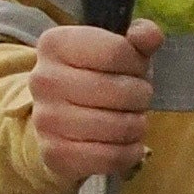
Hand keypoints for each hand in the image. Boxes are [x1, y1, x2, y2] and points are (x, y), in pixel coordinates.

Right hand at [30, 19, 159, 182]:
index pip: (115, 51)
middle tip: (136, 98)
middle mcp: (44, 80)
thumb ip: (139, 37)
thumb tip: (148, 36)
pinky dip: (130, 152)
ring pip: (119, 126)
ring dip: (137, 124)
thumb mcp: (116, 49)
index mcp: (55, 44)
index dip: (137, 63)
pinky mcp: (56, 154)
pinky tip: (128, 143)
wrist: (57, 118)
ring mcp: (47, 119)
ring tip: (131, 119)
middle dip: (141, 96)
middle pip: (120, 91)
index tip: (135, 68)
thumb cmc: (93, 77)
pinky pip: (111, 157)